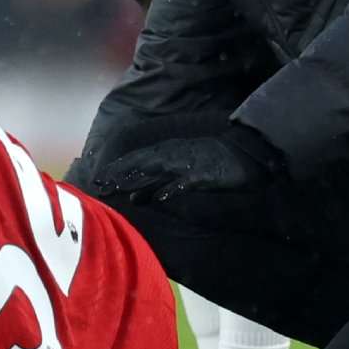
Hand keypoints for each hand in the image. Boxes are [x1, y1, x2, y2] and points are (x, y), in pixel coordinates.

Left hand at [95, 126, 283, 202]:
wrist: (249, 154)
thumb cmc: (216, 163)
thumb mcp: (185, 173)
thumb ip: (161, 183)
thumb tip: (138, 196)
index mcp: (171, 152)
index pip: (139, 159)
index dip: (119, 168)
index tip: (99, 178)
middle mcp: (176, 155)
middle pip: (142, 163)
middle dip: (120, 173)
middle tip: (99, 184)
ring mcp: (189, 163)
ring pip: (158, 170)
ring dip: (137, 179)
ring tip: (118, 188)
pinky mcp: (204, 174)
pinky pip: (185, 182)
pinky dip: (171, 189)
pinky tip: (158, 197)